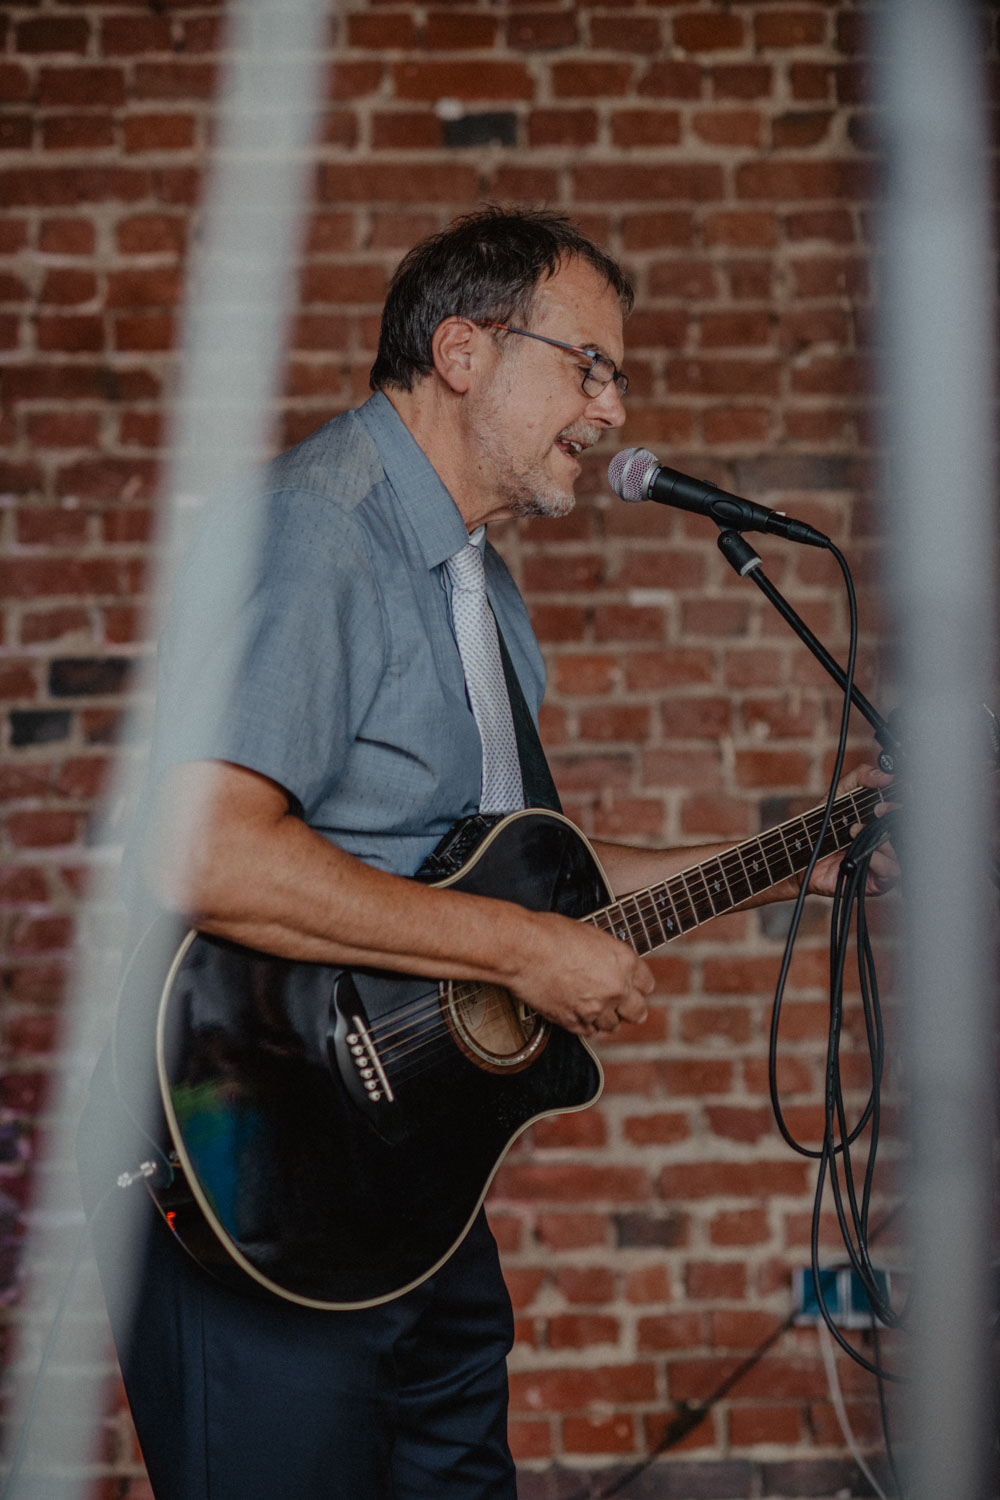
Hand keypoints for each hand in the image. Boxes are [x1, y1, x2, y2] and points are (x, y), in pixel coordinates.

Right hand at [505, 909, 653, 1037]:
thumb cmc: (550, 934)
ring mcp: (596, 1008)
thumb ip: (609, 955)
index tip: (631, 987)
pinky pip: (590, 1032)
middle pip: (638, 1011)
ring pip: (613, 1026)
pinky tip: (580, 1013)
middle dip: (631, 1009)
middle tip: (622, 1006)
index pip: (647, 984)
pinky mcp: (574, 1022)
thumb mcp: (592, 935)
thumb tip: (612, 965)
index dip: (638, 985)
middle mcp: (616, 988)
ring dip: (606, 1018)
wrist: (523, 949)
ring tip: (595, 1008)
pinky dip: (586, 1025)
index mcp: (624, 961)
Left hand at [804, 764, 898, 897]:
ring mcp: (886, 863)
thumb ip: (862, 777)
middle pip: (911, 832)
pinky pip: (892, 871)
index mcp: (888, 822)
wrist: (801, 855)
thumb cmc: (823, 827)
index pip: (909, 813)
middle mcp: (891, 842)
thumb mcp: (840, 793)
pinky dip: (879, 859)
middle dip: (895, 817)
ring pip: (903, 851)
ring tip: (855, 830)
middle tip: (876, 810)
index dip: (903, 803)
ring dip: (882, 838)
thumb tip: (886, 775)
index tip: (885, 798)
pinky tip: (863, 852)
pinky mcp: (878, 881)